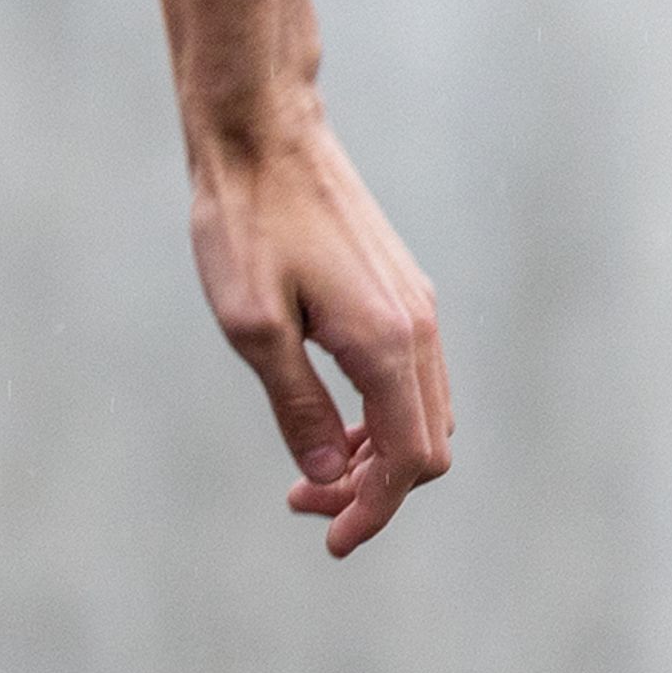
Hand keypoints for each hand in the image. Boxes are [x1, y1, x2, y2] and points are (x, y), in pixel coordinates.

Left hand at [190, 111, 452, 556]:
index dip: (373, 511)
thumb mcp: (252, 325)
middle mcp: (419, 329)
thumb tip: (327, 476)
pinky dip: (379, 413)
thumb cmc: (244, 223)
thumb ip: (297, 405)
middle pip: (427, 446)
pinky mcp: (398, 288)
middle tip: (302, 505)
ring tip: (311, 469)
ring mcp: (415, 305)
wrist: (262, 132)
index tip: (329, 540)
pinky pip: (409, 376)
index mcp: (388, 345)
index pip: (408, 462)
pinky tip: (329, 416)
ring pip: (422, 411)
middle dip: (373, 490)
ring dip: (376, 453)